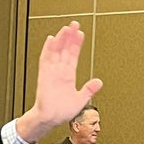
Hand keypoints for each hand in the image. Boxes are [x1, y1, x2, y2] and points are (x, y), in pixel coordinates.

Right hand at [16, 22, 101, 143]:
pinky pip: (46, 60)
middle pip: (65, 50)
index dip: (77, 45)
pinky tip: (51, 39)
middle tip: (74, 24)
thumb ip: (89, 89)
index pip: (73, 56)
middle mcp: (60, 72)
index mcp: (68, 76)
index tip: (80, 34)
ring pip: (56, 52)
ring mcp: (52, 72)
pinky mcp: (44, 75)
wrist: (50, 119)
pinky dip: (48, 50)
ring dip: (61, 40)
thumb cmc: (61, 111)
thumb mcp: (80, 99)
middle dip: (70, 37)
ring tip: (66, 28)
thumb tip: (99, 82)